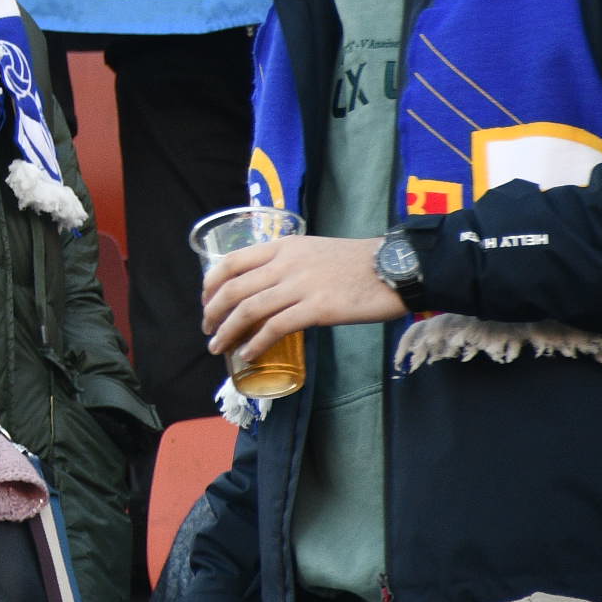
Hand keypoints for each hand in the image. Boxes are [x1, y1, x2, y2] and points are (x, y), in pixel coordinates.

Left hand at [202, 234, 400, 360]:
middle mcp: (285, 263)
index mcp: (282, 246)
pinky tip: (249, 354)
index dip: (211, 284)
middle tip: (208, 330)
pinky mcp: (318, 309)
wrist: (395, 267)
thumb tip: (264, 288)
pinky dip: (257, 343)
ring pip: (249, 309)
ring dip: (228, 331)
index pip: (231, 262)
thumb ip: (286, 264)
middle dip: (213, 312)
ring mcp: (301, 286)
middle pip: (234, 288)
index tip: (206, 302)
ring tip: (219, 347)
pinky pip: (276, 327)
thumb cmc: (356, 262)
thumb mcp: (312, 251)